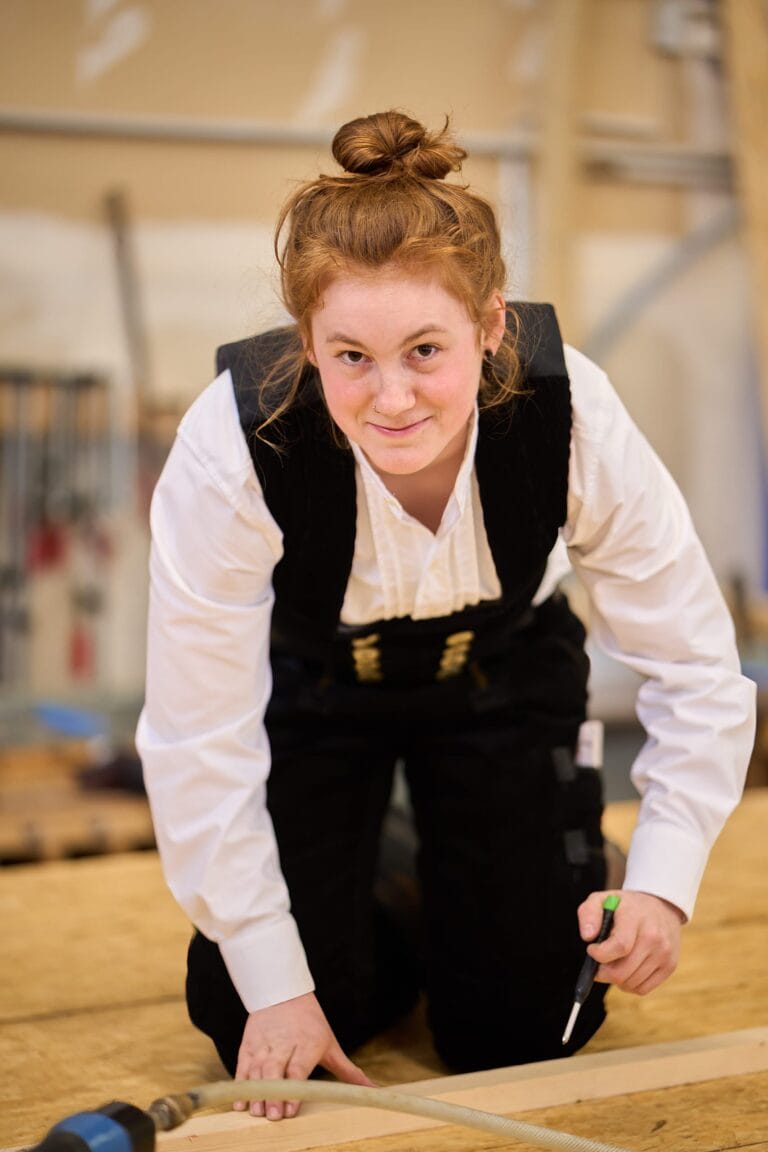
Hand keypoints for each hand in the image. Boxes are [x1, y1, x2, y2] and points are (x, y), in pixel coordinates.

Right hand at [233, 992, 374, 1119]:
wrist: (283, 992)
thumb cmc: (311, 1024)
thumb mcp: (331, 1045)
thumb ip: (348, 1071)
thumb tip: (373, 1090)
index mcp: (307, 1043)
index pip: (298, 1069)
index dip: (293, 1089)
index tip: (290, 1109)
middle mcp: (284, 1043)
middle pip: (276, 1071)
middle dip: (273, 1094)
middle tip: (272, 1116)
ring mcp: (265, 1044)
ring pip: (258, 1070)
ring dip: (255, 1092)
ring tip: (255, 1112)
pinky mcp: (249, 1044)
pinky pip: (243, 1065)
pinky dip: (240, 1084)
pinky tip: (240, 1101)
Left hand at [577, 889, 684, 995]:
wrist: (662, 906)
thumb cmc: (627, 906)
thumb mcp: (603, 899)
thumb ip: (589, 913)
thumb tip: (587, 937)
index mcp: (635, 917)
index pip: (619, 946)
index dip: (600, 954)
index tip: (592, 950)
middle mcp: (653, 937)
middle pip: (622, 972)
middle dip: (603, 972)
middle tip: (599, 963)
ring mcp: (664, 953)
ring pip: (630, 984)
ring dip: (616, 979)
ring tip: (614, 963)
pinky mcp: (670, 966)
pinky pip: (642, 989)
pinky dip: (629, 984)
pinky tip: (627, 969)